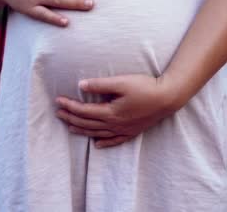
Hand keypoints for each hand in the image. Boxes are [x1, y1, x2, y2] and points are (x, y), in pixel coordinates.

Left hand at [55, 74, 184, 147]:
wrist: (168, 98)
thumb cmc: (145, 87)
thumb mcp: (121, 82)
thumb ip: (100, 85)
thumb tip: (81, 85)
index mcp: (110, 113)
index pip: (83, 111)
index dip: (69, 106)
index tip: (58, 101)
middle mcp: (115, 124)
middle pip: (87, 123)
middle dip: (71, 118)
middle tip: (58, 113)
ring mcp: (124, 130)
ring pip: (97, 133)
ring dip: (82, 130)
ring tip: (69, 126)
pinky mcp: (132, 132)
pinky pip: (114, 141)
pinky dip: (104, 143)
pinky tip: (96, 144)